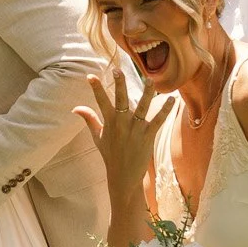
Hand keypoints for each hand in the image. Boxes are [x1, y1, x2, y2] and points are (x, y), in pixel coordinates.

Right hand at [74, 74, 173, 200]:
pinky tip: (172, 99)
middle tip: (117, 70)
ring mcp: (135, 129)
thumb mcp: (97, 137)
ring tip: (149, 80)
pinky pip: (158, 120)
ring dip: (146, 93)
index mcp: (109, 122)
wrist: (123, 175)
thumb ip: (89, 119)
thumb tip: (75, 108)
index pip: (101, 101)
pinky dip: (165, 110)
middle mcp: (121, 123)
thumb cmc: (110, 155)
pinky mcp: (148, 135)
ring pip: (141, 107)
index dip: (96, 88)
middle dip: (119, 84)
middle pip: (120, 99)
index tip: (90, 76)